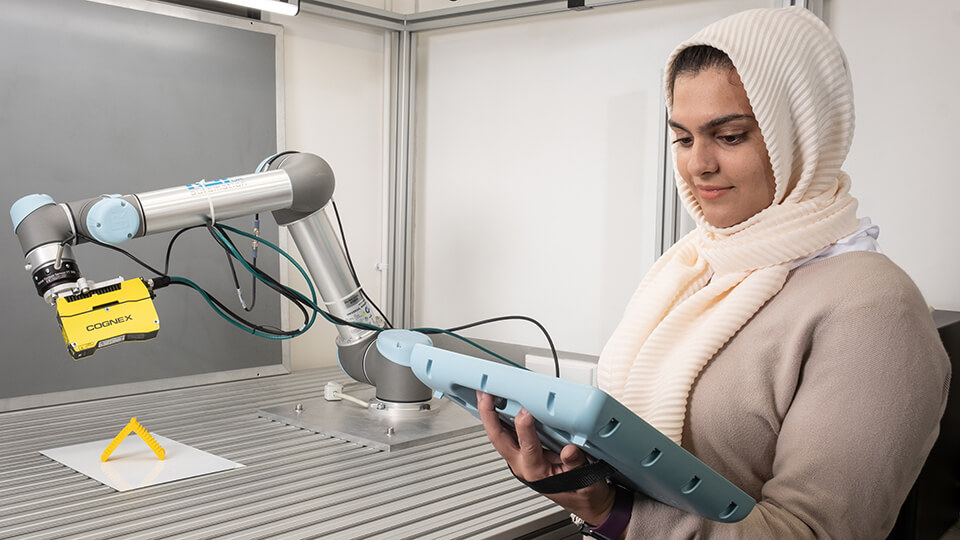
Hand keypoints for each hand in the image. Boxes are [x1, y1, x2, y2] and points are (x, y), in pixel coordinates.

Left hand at [476, 391, 615, 524]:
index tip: (526, 411)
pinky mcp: (522, 453)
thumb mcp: (585, 480)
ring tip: (486, 395)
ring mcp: (519, 459)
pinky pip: (505, 435)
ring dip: (490, 416)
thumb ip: (576, 464)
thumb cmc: (581, 493)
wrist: (582, 501)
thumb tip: (569, 450)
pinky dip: (499, 419)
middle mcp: (522, 465)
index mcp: (536, 472)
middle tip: (485, 396)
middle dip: (489, 416)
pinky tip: (497, 405)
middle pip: (499, 439)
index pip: (527, 447)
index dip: (525, 427)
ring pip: (498, 436)